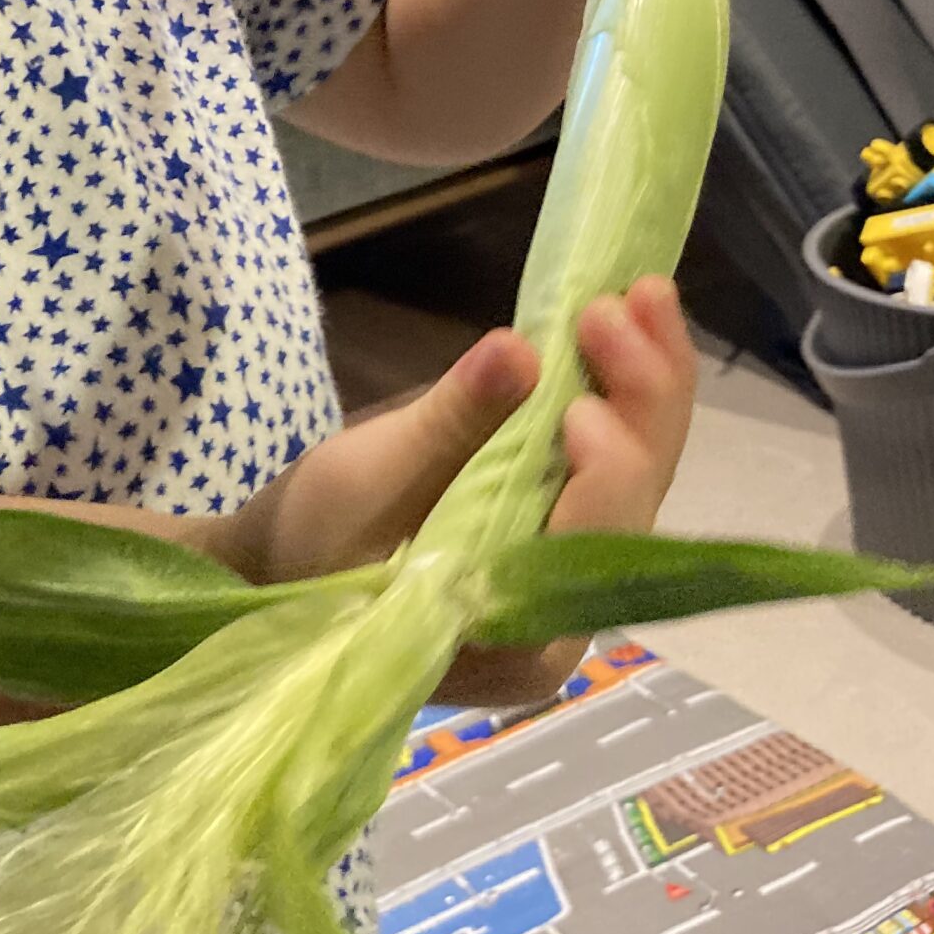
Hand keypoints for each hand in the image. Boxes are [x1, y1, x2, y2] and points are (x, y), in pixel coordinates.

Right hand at [225, 279, 697, 707]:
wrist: (284, 564)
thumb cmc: (313, 540)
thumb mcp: (364, 482)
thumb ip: (449, 425)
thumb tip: (520, 351)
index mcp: (520, 638)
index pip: (593, 543)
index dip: (606, 462)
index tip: (580, 389)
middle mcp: (567, 617)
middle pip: (636, 502)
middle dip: (644, 397)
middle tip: (636, 297)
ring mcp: (571, 577)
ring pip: (639, 478)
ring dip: (648, 384)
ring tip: (648, 295)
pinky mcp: (562, 533)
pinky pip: (615, 467)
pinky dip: (626, 397)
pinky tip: (633, 333)